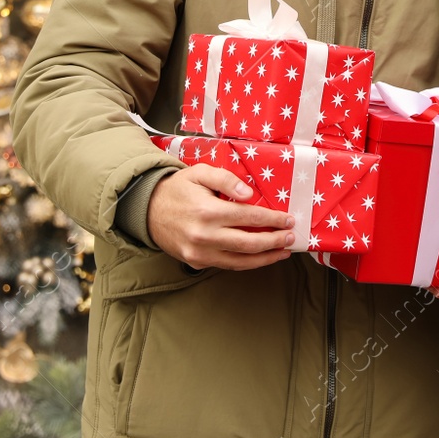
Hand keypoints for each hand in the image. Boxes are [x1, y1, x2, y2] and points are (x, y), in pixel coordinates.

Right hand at [145, 165, 295, 270]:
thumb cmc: (178, 189)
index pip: (249, 217)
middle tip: (291, 238)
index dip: (272, 220)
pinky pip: (227, 265)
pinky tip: (259, 257)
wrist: (147, 210)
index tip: (288, 220)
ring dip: (265, 259)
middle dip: (274, 242)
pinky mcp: (196, 262)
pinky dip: (246, 263)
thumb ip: (226, 179)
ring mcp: (199, 253)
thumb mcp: (199, 172)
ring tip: (281, 252)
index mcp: (208, 211)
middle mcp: (204, 236)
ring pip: (240, 261)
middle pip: (249, 244)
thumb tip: (249, 194)